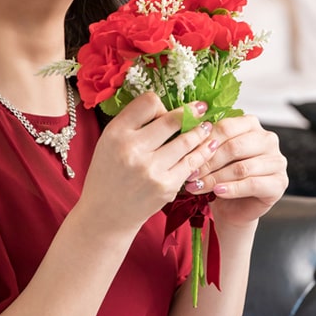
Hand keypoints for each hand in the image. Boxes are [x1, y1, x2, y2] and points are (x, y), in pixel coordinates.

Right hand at [79, 93, 217, 231]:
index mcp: (116, 133)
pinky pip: (191, 163)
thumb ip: (132, 123)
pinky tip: (208, 146)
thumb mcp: (109, 142)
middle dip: (191, 112)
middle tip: (202, 107)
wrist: (106, 213)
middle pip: (171, 120)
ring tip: (207, 126)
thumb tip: (166, 107)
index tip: (166, 111)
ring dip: (201, 131)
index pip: (148, 103)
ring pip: (186, 141)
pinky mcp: (166, 186)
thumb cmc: (109, 173)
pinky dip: (202, 152)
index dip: (160, 105)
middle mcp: (132, 149)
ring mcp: (151, 169)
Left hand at [184, 116, 287, 227]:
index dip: (204, 142)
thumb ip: (206, 143)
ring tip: (199, 186)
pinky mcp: (280, 183)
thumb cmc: (221, 177)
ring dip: (216, 178)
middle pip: (235, 147)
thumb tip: (186, 135)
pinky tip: (218, 192)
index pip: (227, 127)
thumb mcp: (212, 157)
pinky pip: (253, 184)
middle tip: (191, 174)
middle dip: (209, 162)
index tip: (186, 155)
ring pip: (242, 167)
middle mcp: (268, 139)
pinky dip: (232, 189)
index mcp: (251, 125)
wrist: (233, 208)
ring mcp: (277, 161)